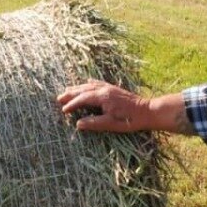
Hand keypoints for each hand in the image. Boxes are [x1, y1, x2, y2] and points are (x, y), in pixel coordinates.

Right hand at [57, 80, 190, 133]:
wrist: (147, 111)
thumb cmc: (130, 120)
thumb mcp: (111, 124)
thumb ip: (94, 123)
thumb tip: (78, 124)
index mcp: (102, 97)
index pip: (82, 99)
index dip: (72, 104)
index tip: (63, 110)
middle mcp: (104, 89)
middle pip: (83, 90)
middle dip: (70, 94)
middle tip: (58, 98)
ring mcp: (109, 88)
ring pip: (89, 86)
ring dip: (77, 88)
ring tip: (67, 91)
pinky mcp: (114, 88)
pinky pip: (97, 83)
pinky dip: (89, 83)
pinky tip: (87, 82)